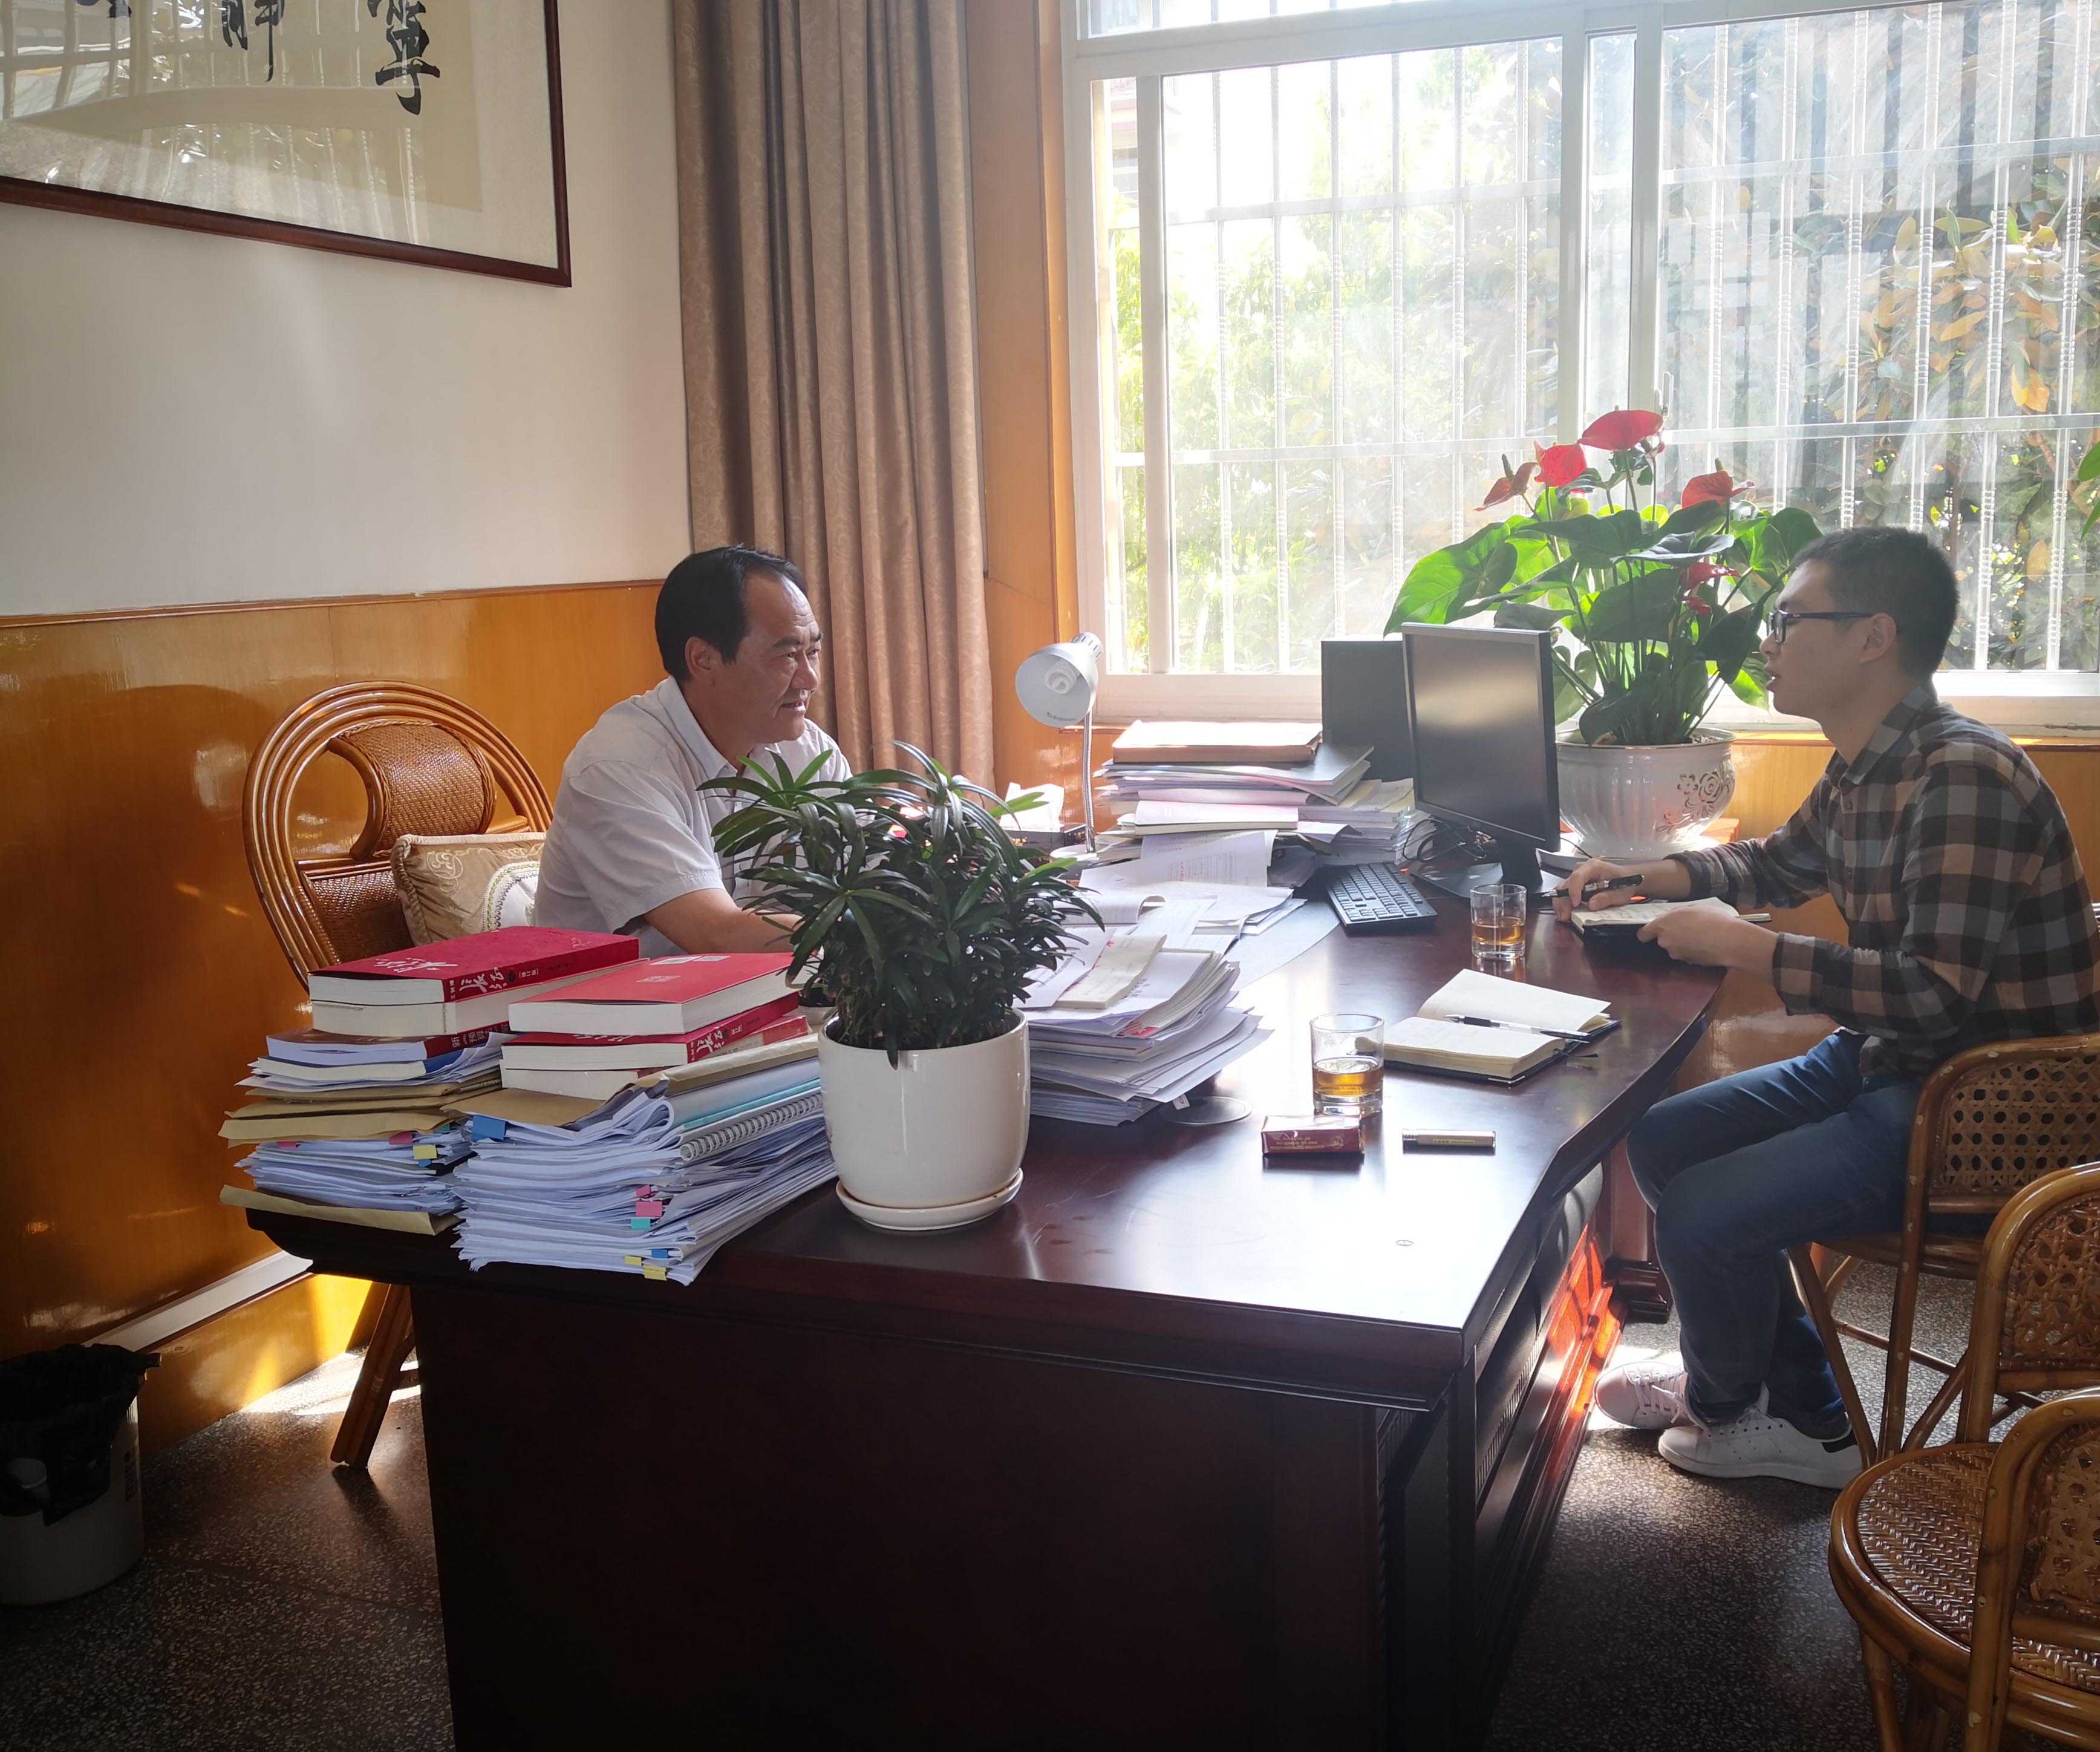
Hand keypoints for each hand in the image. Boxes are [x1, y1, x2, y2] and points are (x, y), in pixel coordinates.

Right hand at [1551, 858, 1648, 922]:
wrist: (1626, 879)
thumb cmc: (1624, 883)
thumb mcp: (1621, 893)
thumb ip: (1607, 898)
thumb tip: (1592, 905)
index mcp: (1594, 867)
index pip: (1578, 877)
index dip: (1574, 891)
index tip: (1575, 904)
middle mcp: (1582, 869)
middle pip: (1567, 884)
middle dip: (1564, 901)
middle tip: (1565, 915)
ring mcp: (1577, 877)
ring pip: (1562, 889)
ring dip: (1561, 903)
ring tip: (1563, 916)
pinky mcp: (1575, 885)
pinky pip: (1565, 893)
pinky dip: (1563, 903)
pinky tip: (1565, 912)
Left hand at [1639, 906, 1774, 975]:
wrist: (1729, 941)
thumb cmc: (1712, 921)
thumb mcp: (1692, 908)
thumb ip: (1676, 913)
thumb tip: (1673, 917)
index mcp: (1663, 925)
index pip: (1644, 933)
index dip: (1647, 932)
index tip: (1650, 932)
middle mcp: (1665, 941)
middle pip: (1662, 939)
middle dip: (1672, 935)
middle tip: (1687, 927)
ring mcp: (1676, 954)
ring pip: (1675, 948)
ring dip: (1683, 943)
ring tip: (1699, 935)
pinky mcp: (1687, 962)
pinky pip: (1686, 954)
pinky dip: (1692, 950)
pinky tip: (1704, 944)